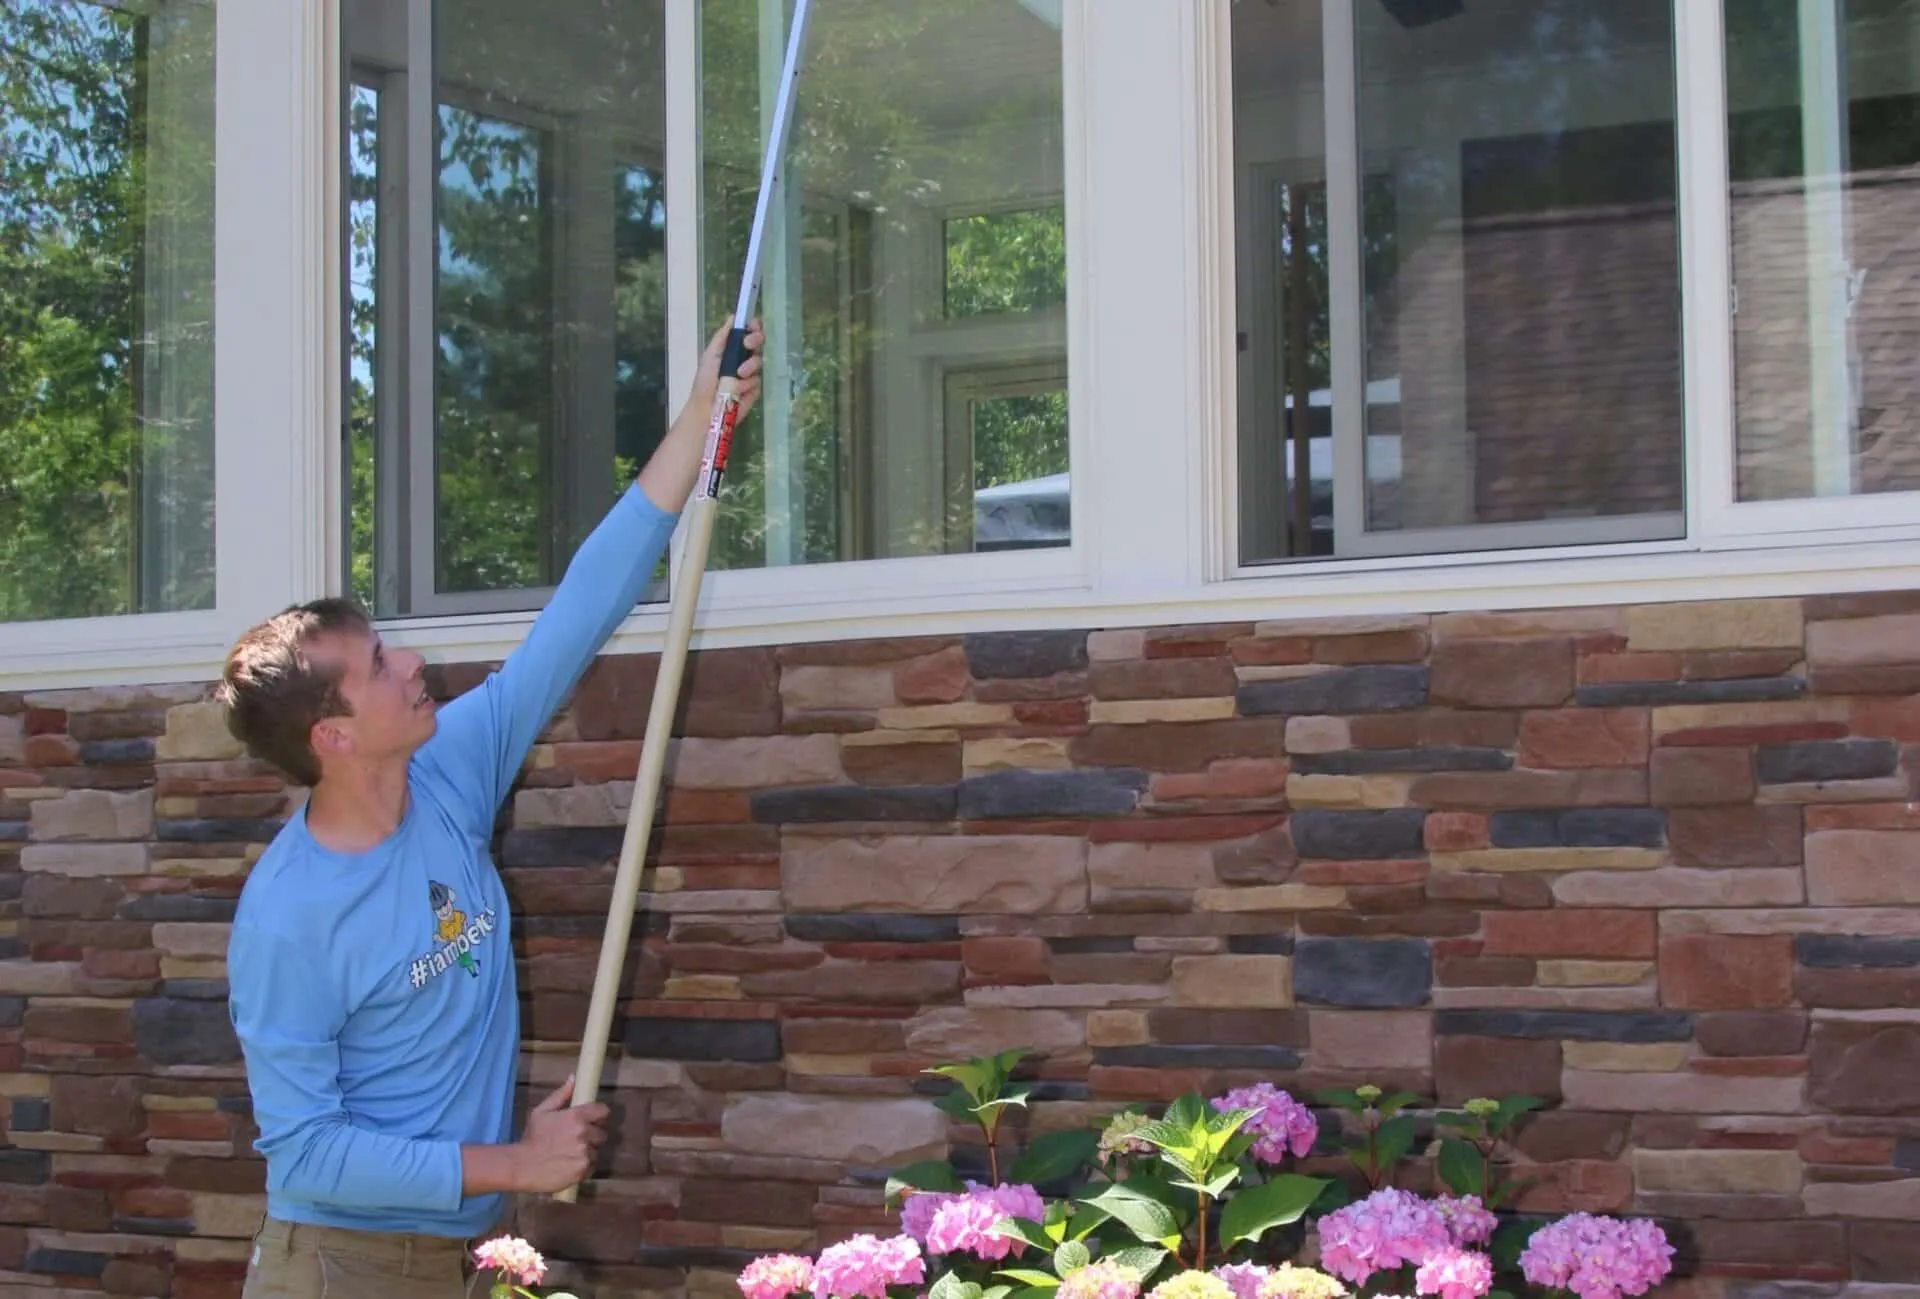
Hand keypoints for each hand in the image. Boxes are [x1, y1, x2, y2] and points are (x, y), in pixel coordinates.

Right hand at [512, 1075, 608, 1194]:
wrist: (522, 1166)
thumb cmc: (531, 1138)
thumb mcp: (541, 1112)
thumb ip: (560, 1095)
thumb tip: (574, 1078)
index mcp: (576, 1117)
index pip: (603, 1111)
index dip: (598, 1115)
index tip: (592, 1120)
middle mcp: (584, 1134)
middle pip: (602, 1133)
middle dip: (593, 1135)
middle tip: (577, 1139)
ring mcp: (585, 1153)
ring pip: (596, 1150)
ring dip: (588, 1151)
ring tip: (571, 1154)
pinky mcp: (584, 1170)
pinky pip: (592, 1166)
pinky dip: (584, 1166)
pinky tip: (570, 1165)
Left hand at [681, 318, 766, 430]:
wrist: (706, 408)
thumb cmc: (705, 381)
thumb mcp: (710, 355)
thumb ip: (722, 337)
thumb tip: (733, 317)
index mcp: (732, 348)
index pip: (748, 331)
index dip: (754, 326)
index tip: (752, 326)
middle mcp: (743, 358)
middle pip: (759, 342)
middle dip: (755, 340)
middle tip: (748, 344)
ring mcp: (750, 374)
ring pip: (759, 361)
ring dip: (749, 366)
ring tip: (738, 375)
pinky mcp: (754, 389)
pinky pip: (757, 381)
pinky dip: (747, 384)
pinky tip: (737, 390)